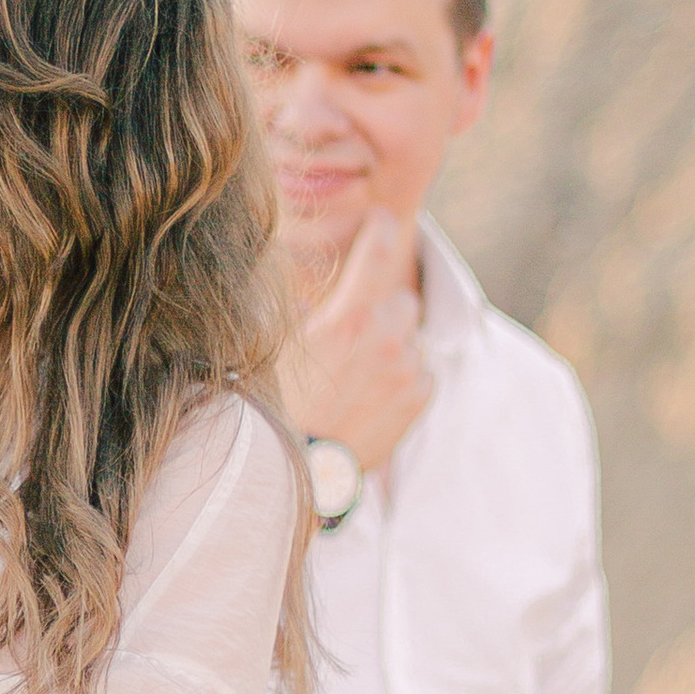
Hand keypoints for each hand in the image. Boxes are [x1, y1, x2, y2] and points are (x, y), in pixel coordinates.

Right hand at [285, 209, 429, 472]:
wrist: (291, 472)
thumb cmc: (272, 407)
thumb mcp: (274, 345)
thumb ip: (300, 306)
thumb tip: (306, 283)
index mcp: (349, 319)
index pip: (378, 249)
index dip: (378, 228)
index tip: (378, 221)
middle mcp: (386, 340)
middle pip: (402, 298)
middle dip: (382, 307)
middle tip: (354, 329)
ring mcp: (406, 372)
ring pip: (411, 337)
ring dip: (392, 344)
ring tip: (357, 372)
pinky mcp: (416, 402)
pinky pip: (422, 372)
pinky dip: (404, 376)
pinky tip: (372, 392)